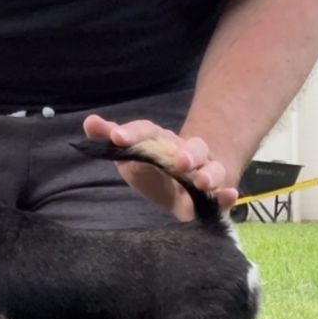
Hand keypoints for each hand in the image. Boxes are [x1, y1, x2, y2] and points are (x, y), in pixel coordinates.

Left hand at [83, 115, 238, 221]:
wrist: (185, 185)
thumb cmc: (152, 169)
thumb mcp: (129, 156)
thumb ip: (109, 139)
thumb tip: (90, 122)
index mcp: (161, 140)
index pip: (148, 131)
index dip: (133, 133)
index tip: (116, 137)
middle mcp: (187, 151)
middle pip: (192, 146)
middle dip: (188, 152)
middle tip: (179, 160)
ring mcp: (204, 171)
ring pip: (212, 168)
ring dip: (208, 173)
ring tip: (201, 181)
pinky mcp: (215, 194)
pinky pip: (226, 191)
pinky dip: (228, 194)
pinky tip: (228, 196)